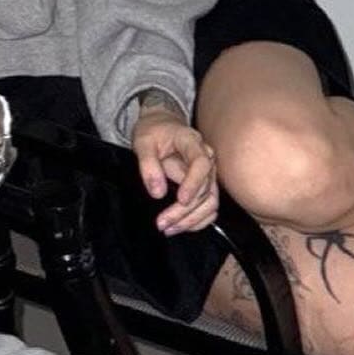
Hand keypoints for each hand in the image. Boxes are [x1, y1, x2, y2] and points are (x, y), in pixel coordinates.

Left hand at [132, 105, 218, 234]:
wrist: (161, 125)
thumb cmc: (152, 132)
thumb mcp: (142, 143)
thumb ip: (148, 166)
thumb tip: (158, 193)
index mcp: (192, 143)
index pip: (201, 164)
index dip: (193, 184)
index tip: (180, 200)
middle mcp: (206, 158)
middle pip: (206, 189)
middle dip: (185, 211)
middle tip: (162, 223)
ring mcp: (208, 173)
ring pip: (211, 202)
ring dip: (192, 220)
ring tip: (169, 229)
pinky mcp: (205, 185)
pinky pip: (209, 206)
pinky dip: (198, 220)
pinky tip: (180, 227)